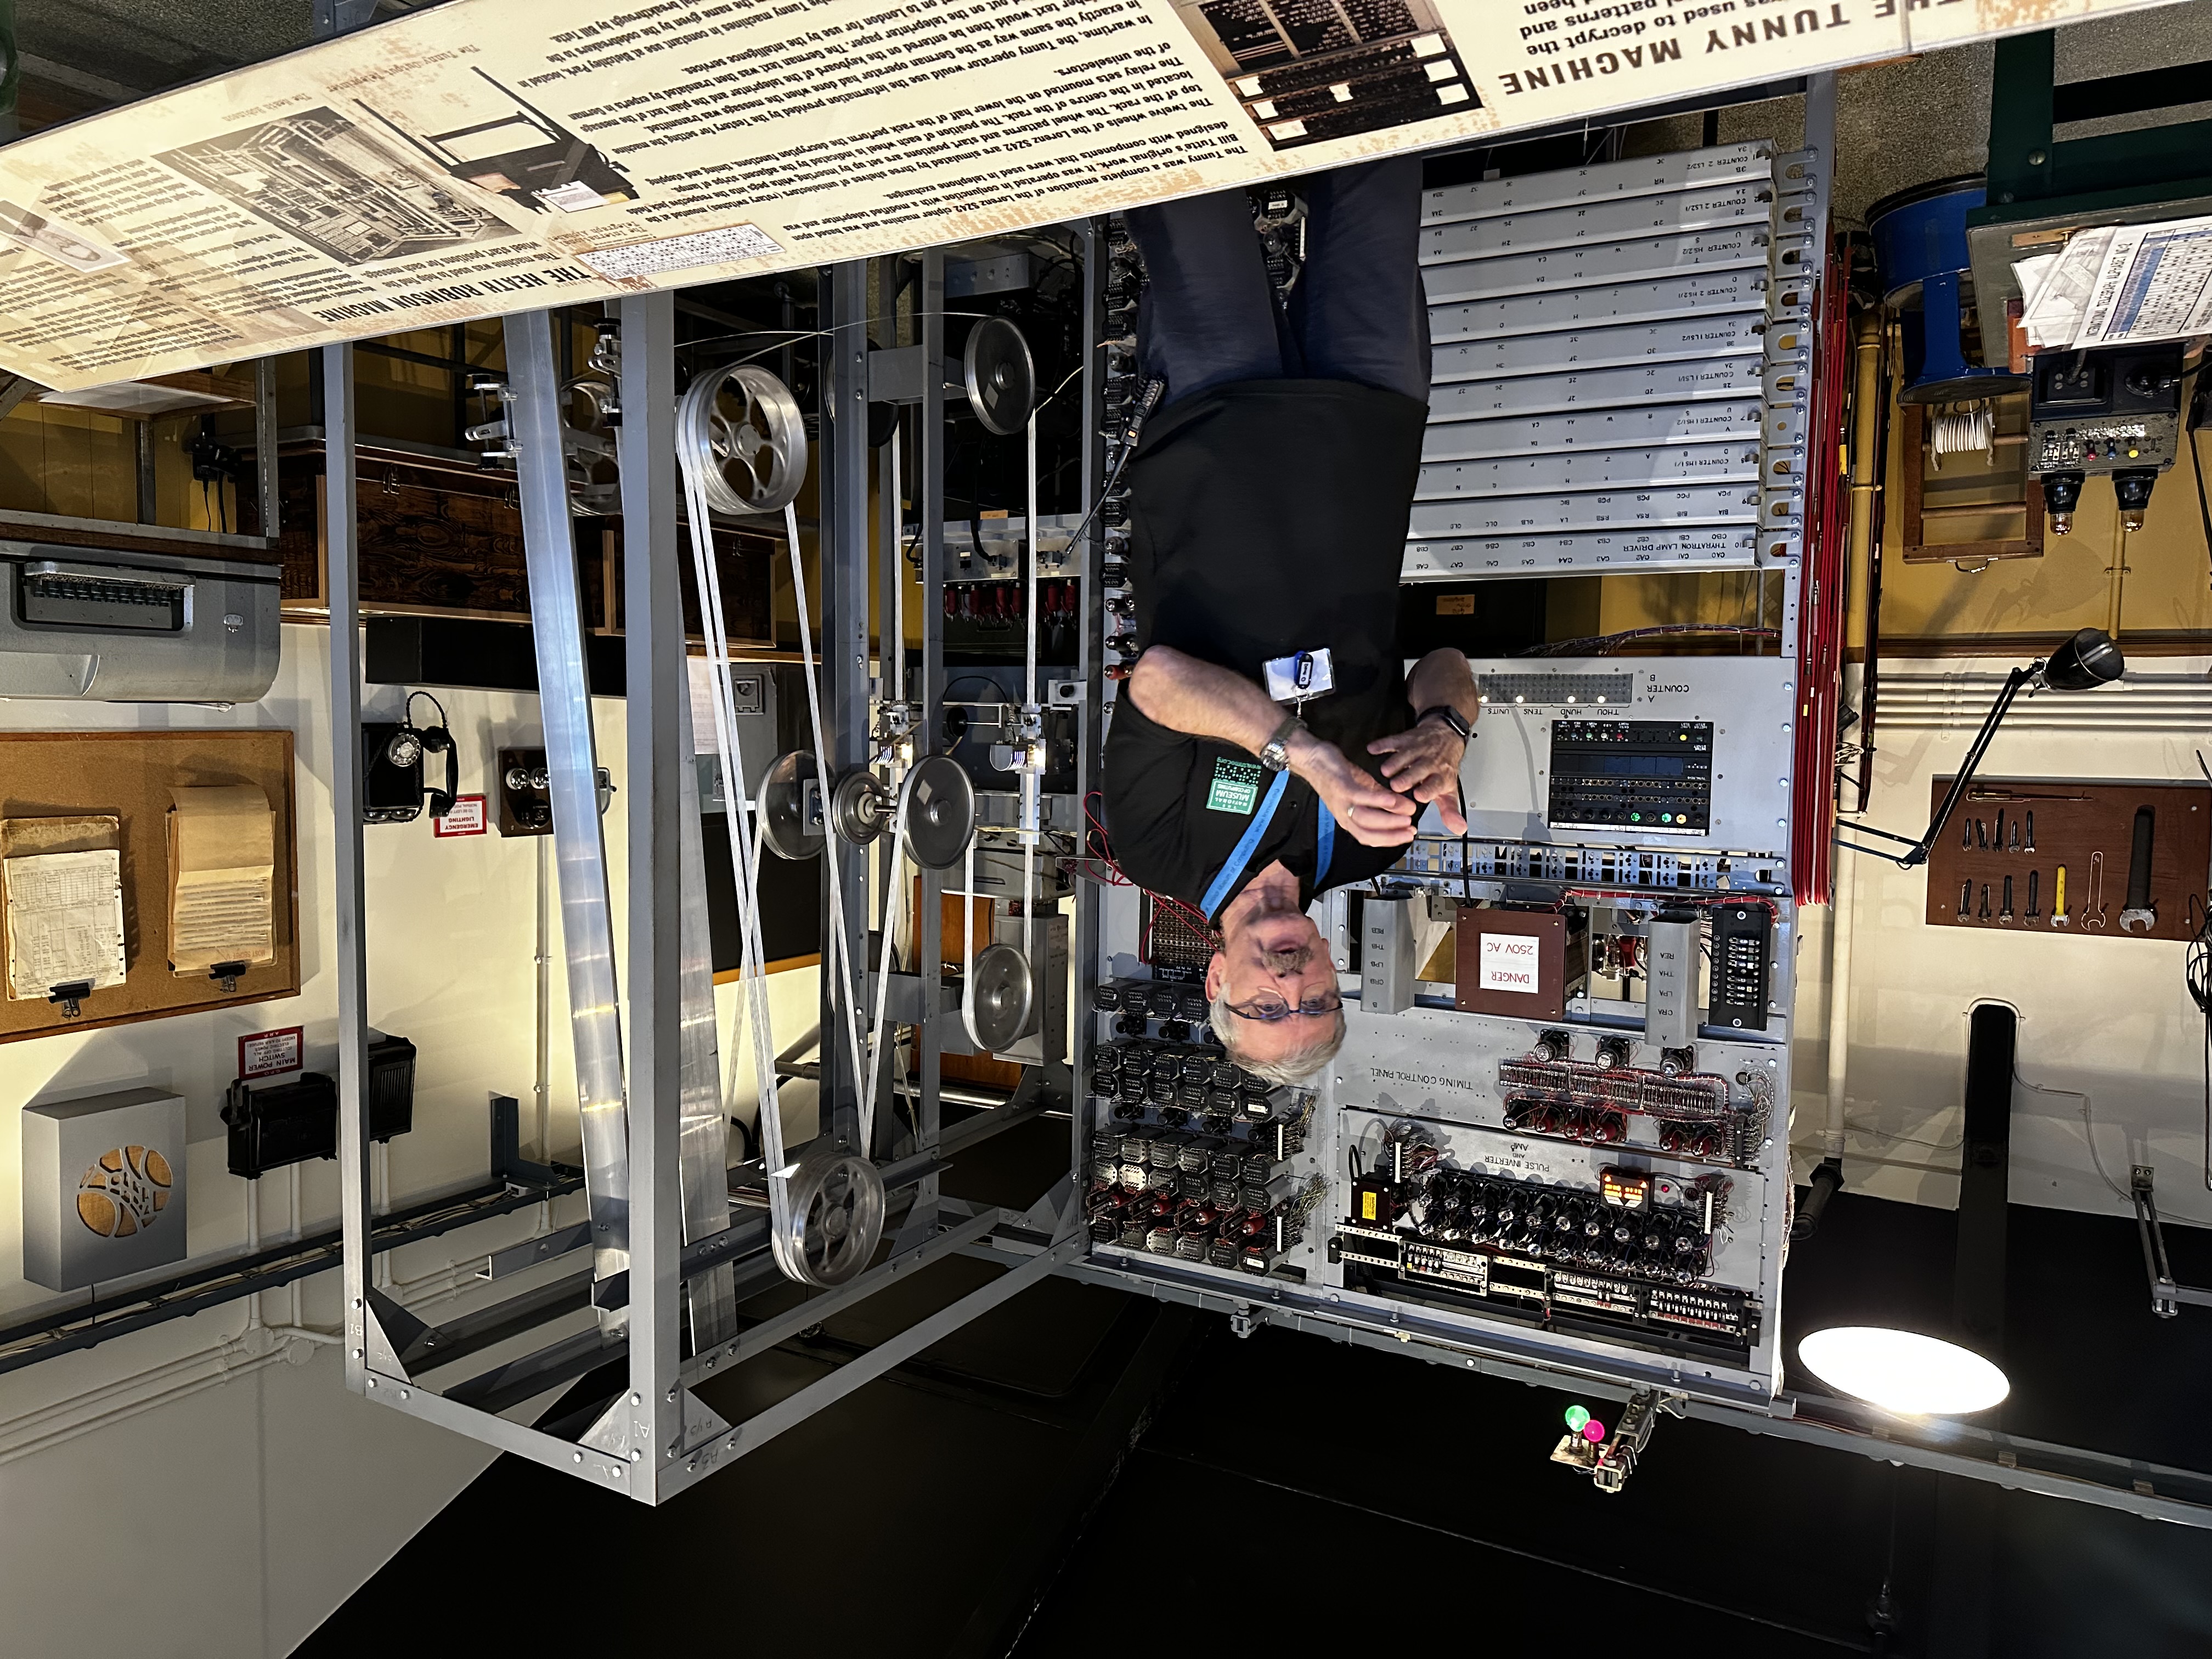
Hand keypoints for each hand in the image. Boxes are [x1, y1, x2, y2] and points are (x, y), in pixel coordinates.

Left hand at [1289, 732, 1418, 847]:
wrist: (1311, 758)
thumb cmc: (1336, 773)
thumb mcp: (1363, 787)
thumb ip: (1382, 799)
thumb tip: (1404, 806)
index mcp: (1349, 817)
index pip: (1370, 837)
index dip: (1390, 840)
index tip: (1408, 836)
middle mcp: (1343, 814)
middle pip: (1367, 834)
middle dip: (1391, 836)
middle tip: (1411, 830)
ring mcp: (1342, 802)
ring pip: (1365, 819)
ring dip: (1388, 820)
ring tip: (1407, 816)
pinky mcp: (1341, 787)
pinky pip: (1360, 797)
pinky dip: (1378, 800)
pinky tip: (1393, 799)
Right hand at [1368, 718, 1467, 835]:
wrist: (1447, 737)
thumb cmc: (1444, 768)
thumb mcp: (1449, 791)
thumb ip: (1450, 811)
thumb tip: (1459, 829)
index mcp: (1440, 777)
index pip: (1435, 784)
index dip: (1428, 790)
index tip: (1419, 796)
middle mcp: (1430, 762)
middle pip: (1419, 769)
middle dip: (1408, 777)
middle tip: (1396, 786)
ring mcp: (1418, 750)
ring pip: (1406, 754)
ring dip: (1395, 762)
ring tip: (1385, 772)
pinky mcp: (1406, 739)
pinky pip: (1394, 741)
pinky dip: (1382, 744)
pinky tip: (1373, 749)